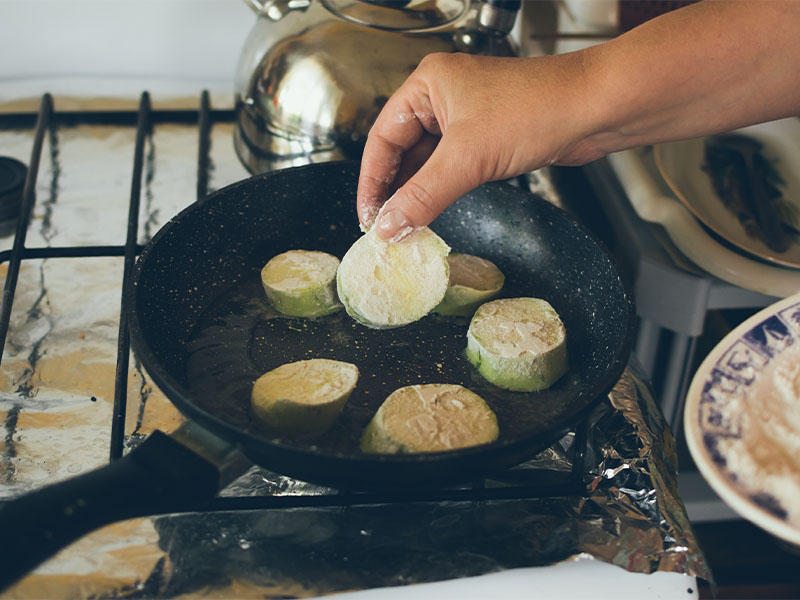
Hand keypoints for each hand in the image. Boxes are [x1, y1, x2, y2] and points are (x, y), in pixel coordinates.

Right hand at [356, 52, 602, 240]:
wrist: (596, 109)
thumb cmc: (540, 107)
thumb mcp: (468, 158)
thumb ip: (423, 196)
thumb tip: (390, 226)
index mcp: (427, 86)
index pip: (382, 138)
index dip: (371, 181)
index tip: (368, 217)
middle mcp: (442, 98)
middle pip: (401, 152)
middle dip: (393, 191)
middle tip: (384, 228)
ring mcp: (466, 118)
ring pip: (427, 163)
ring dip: (416, 194)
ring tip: (405, 226)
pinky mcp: (487, 138)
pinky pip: (451, 168)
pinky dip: (440, 191)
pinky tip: (432, 212)